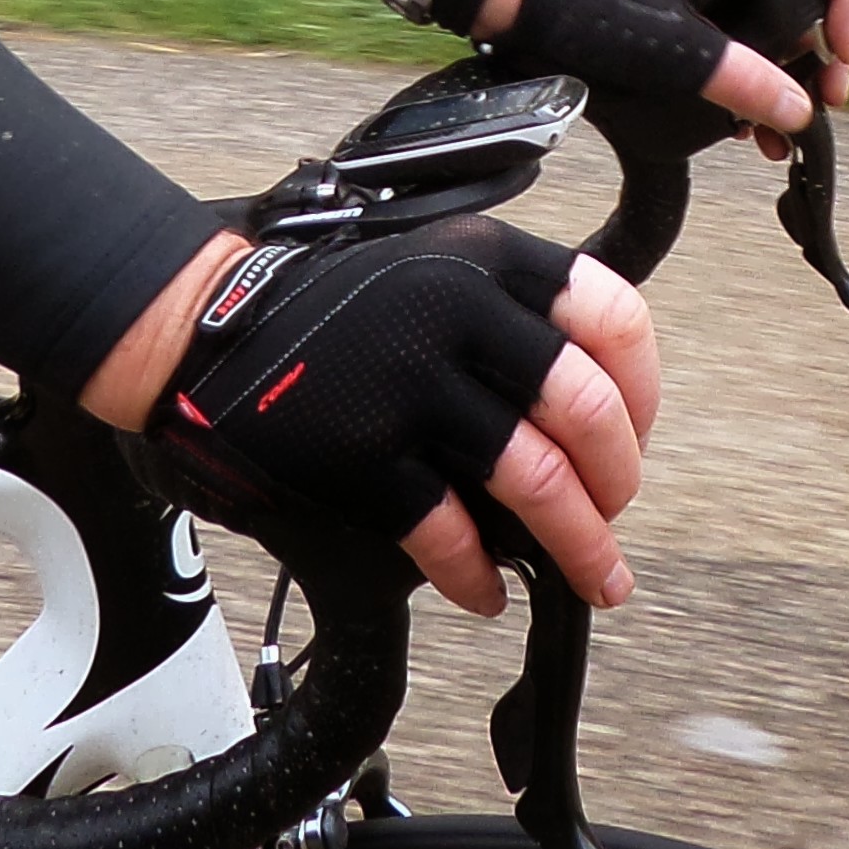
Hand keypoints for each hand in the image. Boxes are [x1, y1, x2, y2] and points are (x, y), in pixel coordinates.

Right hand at [122, 218, 661, 615]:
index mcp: (485, 257)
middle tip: (616, 515)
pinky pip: (448, 531)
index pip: (613, 316)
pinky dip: (478, 574)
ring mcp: (407, 383)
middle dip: (619, 479)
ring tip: (593, 576)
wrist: (205, 328)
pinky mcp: (362, 453)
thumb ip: (509, 306)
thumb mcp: (431, 261)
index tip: (639, 432)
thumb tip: (600, 399)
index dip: (644, 388)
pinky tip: (486, 591)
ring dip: (578, 544)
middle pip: (586, 408)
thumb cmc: (327, 304)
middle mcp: (455, 310)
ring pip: (535, 479)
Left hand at [474, 0, 848, 153]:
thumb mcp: (665, 48)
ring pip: (773, 25)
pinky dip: (750, 83)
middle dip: (821, 53)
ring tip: (779, 136)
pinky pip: (738, 42)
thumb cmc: (582, 9)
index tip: (841, 55)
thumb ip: (738, 77)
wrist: (513, 2)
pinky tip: (744, 130)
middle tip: (821, 106)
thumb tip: (801, 111)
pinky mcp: (682, 12)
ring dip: (786, 78)